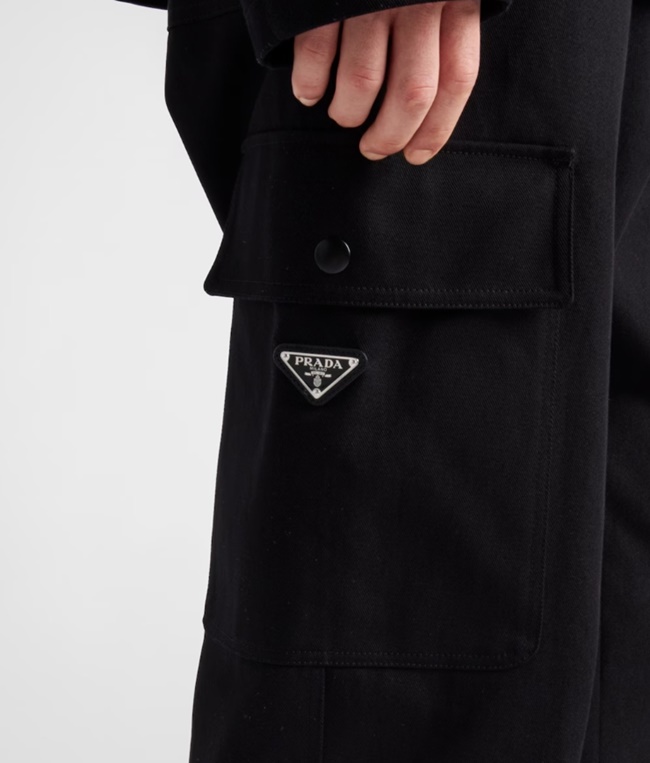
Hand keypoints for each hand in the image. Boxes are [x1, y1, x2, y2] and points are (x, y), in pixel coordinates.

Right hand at [291, 1, 480, 164]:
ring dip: (347, 114)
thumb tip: (433, 97)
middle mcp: (417, 1)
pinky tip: (309, 91)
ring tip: (342, 114)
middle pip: (410, 96)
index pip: (454, 82)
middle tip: (372, 148)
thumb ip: (446, 26)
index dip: (436, 130)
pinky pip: (316, 59)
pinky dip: (309, 86)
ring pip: (361, 86)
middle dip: (388, 136)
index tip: (415, 156)